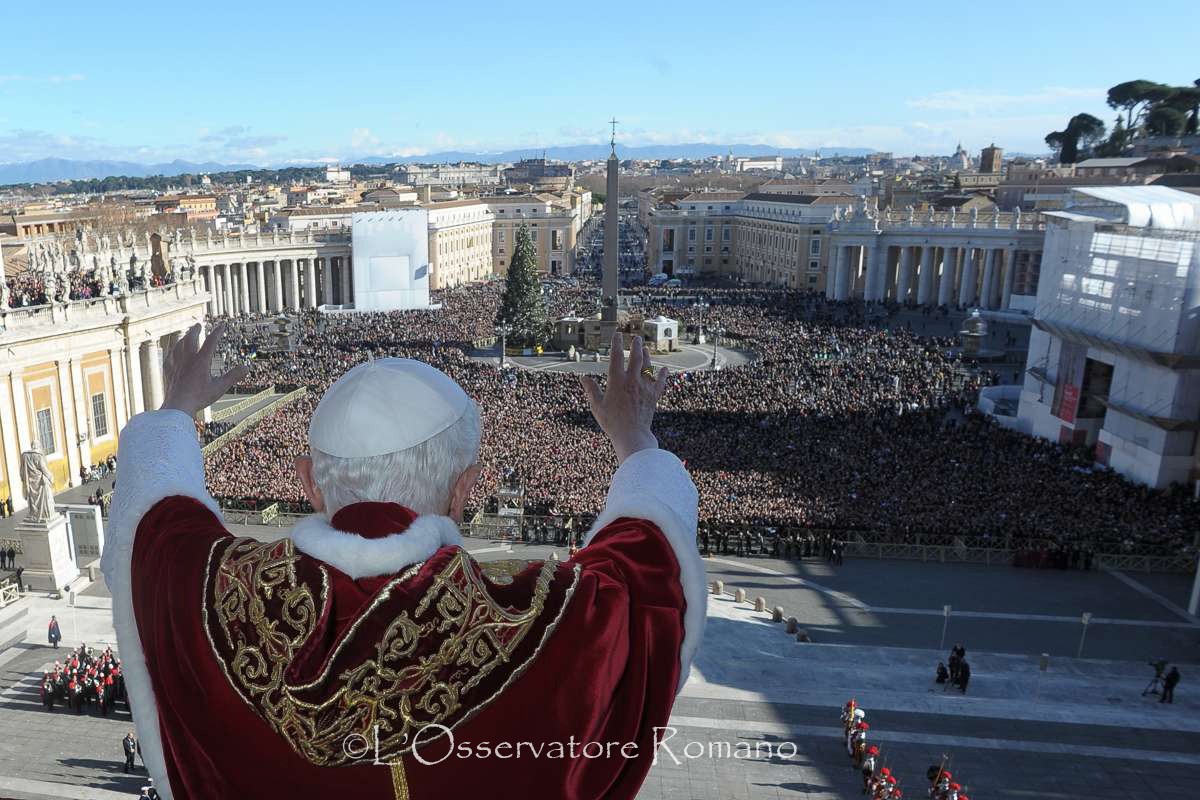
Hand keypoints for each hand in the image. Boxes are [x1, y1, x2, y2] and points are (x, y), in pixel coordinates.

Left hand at [161, 322, 248, 417]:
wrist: (178, 406)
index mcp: (201, 361)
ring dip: (182, 338)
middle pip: (190, 339)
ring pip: (177, 345)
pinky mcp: (168, 371)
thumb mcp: (220, 387)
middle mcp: (187, 359)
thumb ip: (233, 376)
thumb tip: (247, 367)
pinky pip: (169, 356)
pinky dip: (171, 350)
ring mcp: (176, 364)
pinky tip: (171, 351)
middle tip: (198, 325)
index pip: (211, 341)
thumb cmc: (199, 398)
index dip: (218, 331)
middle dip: (195, 330)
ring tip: (184, 336)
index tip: (222, 325)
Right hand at [580, 332, 667, 462]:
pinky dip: (662, 375)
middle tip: (636, 338)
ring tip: (645, 349)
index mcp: (617, 381)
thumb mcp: (597, 407)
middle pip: (636, 357)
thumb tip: (583, 378)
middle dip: (636, 345)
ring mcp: (645, 388)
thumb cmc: (612, 422)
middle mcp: (632, 381)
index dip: (616, 344)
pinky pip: (660, 382)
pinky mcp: (653, 396)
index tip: (617, 335)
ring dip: (647, 356)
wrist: (632, 435)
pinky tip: (664, 370)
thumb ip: (591, 390)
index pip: (616, 357)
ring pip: (648, 367)